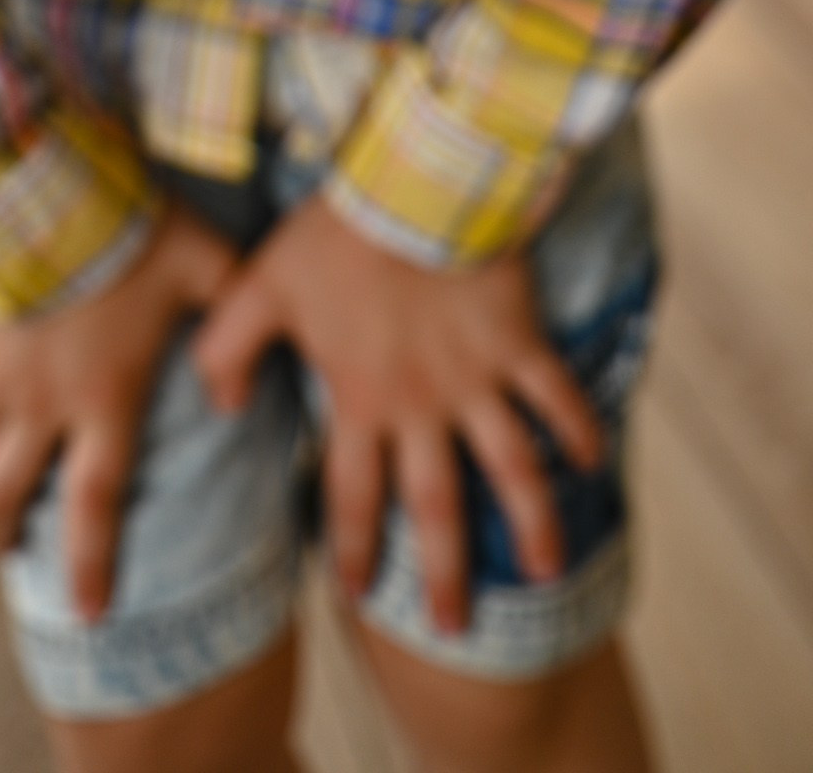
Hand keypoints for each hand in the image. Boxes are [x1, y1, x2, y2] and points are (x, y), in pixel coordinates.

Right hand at [0, 199, 234, 619]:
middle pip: (5, 500)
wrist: (45, 175)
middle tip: (12, 548)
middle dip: (5, 536)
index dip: (90, 565)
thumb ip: (236, 320)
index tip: (89, 612)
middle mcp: (38, 403)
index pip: (95, 505)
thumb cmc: (135, 221)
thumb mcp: (205, 261)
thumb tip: (243, 388)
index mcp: (103, 397)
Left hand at [194, 193, 599, 633]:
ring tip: (548, 572)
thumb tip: (221, 405)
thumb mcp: (260, 286)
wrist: (414, 184)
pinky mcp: (521, 343)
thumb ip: (228, 349)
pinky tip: (591, 461)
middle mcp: (423, 408)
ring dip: (531, 526)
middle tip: (454, 628)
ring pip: (512, 470)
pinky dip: (578, 429)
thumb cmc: (335, 232)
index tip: (356, 592)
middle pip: (436, 509)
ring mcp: (479, 380)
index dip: (351, 548)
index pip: (352, 496)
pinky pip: (558, 397)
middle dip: (444, 575)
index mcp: (361, 401)